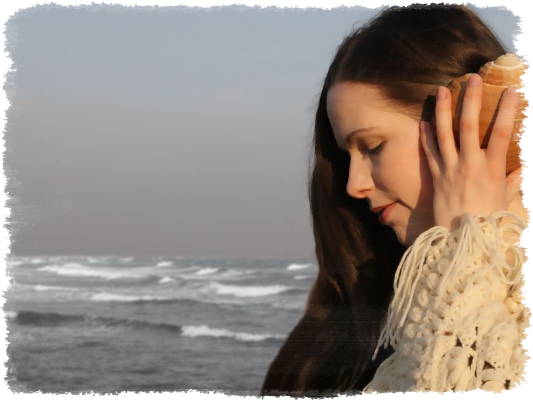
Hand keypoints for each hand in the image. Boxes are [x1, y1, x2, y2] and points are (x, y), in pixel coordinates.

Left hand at [420, 73, 532, 231]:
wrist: (461, 239)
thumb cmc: (489, 217)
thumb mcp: (509, 195)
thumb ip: (521, 174)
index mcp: (492, 169)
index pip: (502, 133)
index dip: (507, 110)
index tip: (512, 90)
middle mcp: (469, 165)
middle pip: (468, 125)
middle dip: (471, 99)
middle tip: (473, 78)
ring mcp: (449, 169)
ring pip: (443, 133)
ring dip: (442, 110)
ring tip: (441, 89)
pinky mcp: (435, 176)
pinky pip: (429, 152)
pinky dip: (426, 136)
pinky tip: (423, 121)